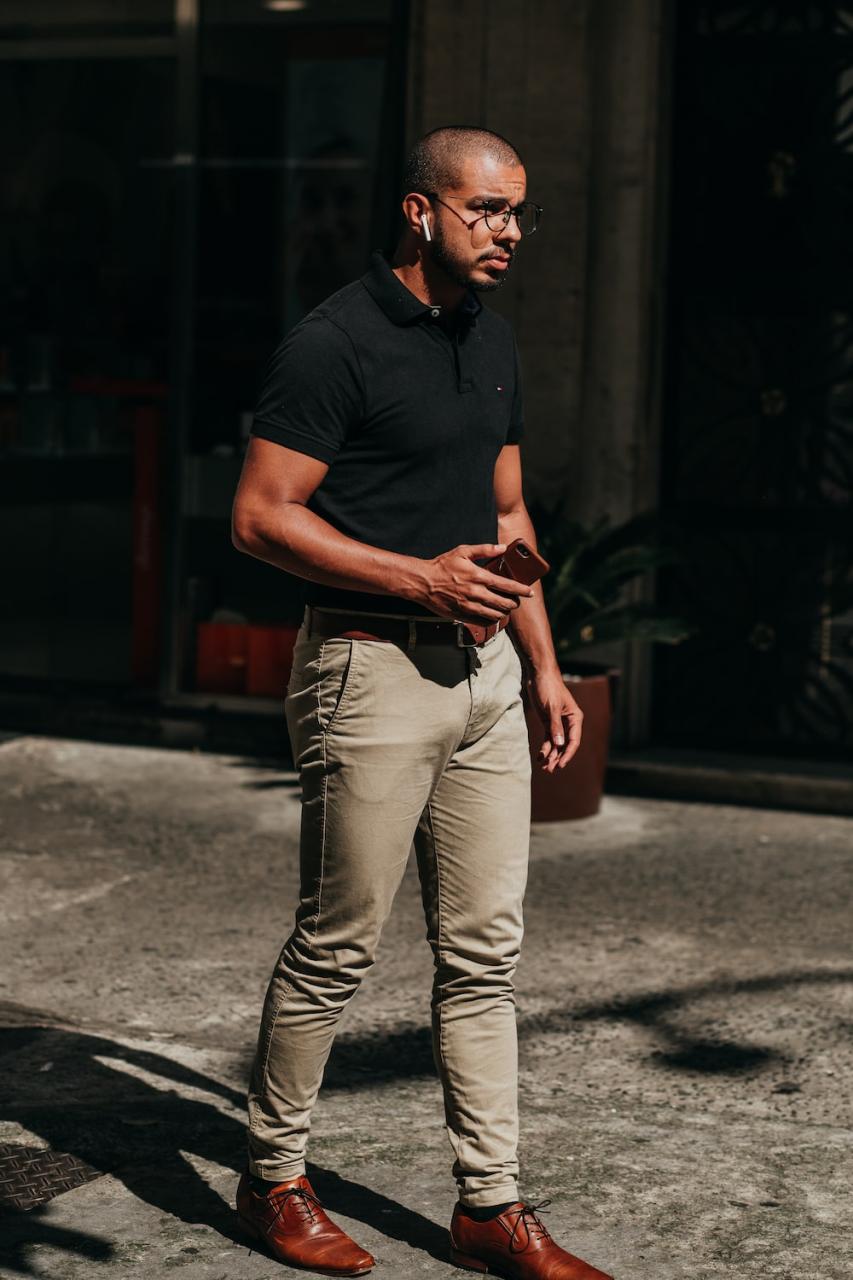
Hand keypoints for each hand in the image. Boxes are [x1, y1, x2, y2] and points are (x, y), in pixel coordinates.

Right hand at [420, 543, 534, 622]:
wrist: (423, 583)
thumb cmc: (442, 566)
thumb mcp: (462, 552)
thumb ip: (484, 550)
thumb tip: (502, 548)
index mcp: (478, 576)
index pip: (506, 585)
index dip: (521, 590)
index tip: (529, 592)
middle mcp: (475, 593)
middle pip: (504, 602)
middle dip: (514, 603)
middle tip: (516, 601)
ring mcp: (469, 606)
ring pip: (495, 614)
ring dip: (504, 612)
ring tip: (506, 608)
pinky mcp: (462, 615)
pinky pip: (483, 621)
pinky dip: (491, 619)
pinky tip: (493, 615)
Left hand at [526, 667, 582, 770]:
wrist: (538, 675)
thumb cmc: (548, 687)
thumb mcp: (551, 707)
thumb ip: (555, 726)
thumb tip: (559, 745)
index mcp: (575, 718)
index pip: (574, 740)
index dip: (567, 754)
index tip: (560, 765)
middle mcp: (569, 722)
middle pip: (565, 745)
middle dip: (557, 757)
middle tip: (549, 770)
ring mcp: (558, 723)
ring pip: (556, 744)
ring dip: (551, 755)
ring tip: (544, 768)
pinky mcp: (548, 722)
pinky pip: (548, 739)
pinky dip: (544, 748)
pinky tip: (540, 757)